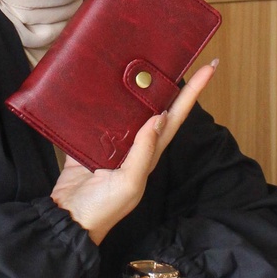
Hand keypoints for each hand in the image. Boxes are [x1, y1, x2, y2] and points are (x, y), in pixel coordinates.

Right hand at [50, 60, 217, 244]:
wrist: (68, 221)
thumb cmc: (103, 209)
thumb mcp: (128, 184)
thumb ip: (143, 153)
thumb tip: (160, 117)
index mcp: (149, 154)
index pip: (175, 117)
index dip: (192, 94)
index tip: (208, 68)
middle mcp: (133, 145)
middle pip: (155, 106)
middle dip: (169, 83)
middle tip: (179, 55)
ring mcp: (110, 143)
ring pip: (126, 108)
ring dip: (132, 88)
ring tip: (139, 60)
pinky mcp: (85, 143)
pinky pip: (94, 117)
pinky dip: (96, 102)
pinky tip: (97, 84)